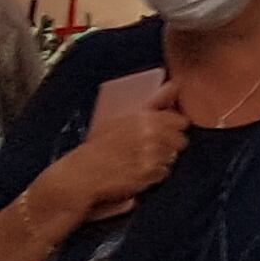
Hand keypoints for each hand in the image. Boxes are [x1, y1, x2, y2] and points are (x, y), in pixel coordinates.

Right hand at [60, 92, 190, 215]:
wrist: (79, 175)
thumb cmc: (98, 146)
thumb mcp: (121, 118)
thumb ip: (153, 102)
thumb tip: (174, 85)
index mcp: (142, 116)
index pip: (180, 121)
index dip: (173, 129)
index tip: (164, 134)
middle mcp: (149, 133)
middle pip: (180, 140)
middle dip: (169, 145)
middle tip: (149, 150)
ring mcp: (149, 153)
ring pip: (172, 157)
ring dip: (159, 160)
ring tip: (137, 161)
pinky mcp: (146, 172)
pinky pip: (162, 173)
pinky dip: (152, 175)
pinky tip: (135, 173)